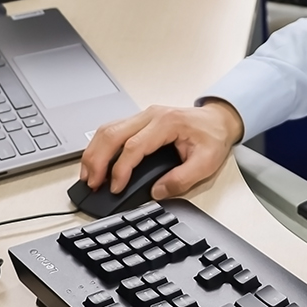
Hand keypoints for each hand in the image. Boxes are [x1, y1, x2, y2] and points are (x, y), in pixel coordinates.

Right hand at [80, 100, 244, 200]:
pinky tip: (95, 162)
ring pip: (107, 129)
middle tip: (92, 183)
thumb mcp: (207, 162)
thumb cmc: (212, 136)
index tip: (115, 188)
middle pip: (112, 134)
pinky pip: (112, 130)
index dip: (121, 169)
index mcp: (167, 123)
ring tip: (88, 176)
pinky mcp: (139, 121)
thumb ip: (182, 179)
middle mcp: (151, 115)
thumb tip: (157, 191)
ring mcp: (143, 116)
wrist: (218, 120)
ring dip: (94, 153)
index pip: (133, 146)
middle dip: (97, 161)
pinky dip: (99, 147)